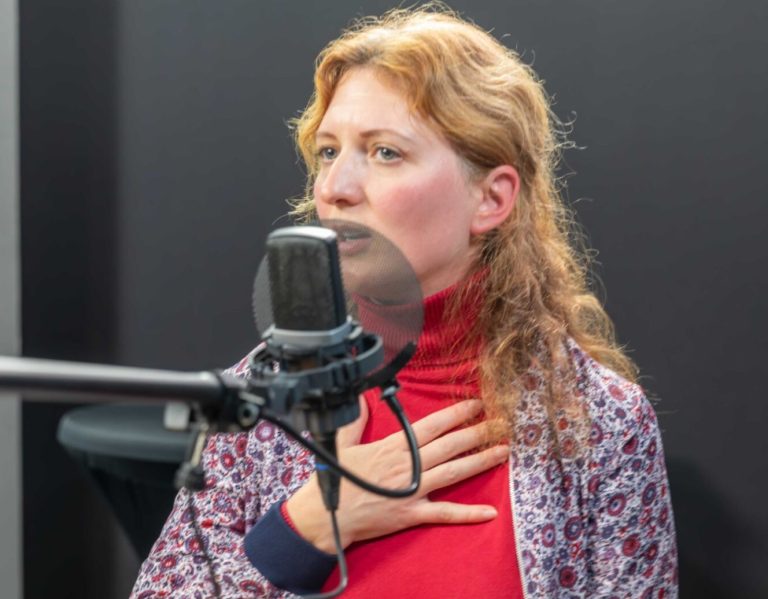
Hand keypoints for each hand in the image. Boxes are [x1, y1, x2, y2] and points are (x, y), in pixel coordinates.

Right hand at [285, 398, 508, 552]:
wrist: (325, 515)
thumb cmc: (334, 478)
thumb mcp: (342, 442)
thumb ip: (355, 418)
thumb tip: (360, 397)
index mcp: (393, 446)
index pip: (432, 425)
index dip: (456, 414)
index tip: (476, 404)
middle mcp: (408, 466)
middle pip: (450, 445)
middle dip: (478, 432)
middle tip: (501, 423)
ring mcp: (413, 491)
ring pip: (454, 473)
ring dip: (480, 461)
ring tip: (503, 451)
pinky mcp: (412, 514)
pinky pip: (444, 513)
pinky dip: (467, 514)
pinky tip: (489, 512)